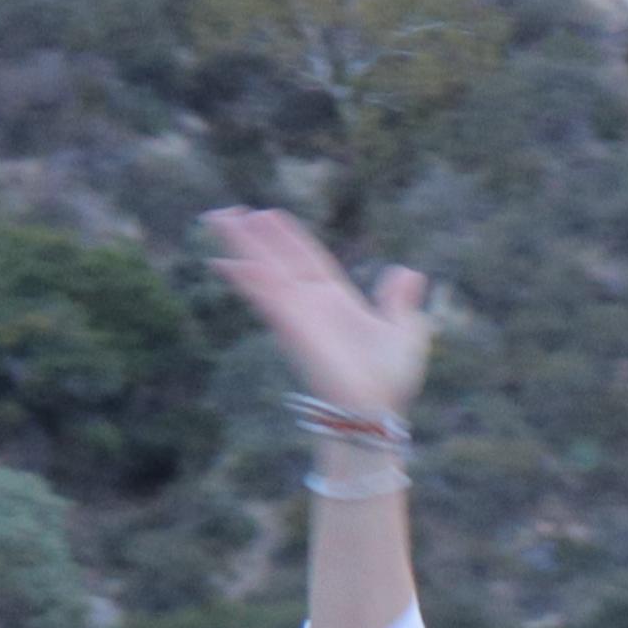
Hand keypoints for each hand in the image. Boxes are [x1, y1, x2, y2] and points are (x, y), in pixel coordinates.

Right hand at [201, 205, 433, 431]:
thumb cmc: (390, 384)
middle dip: (252, 237)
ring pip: (264, 273)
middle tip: (226, 212)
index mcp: (336, 302)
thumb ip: (400, 303)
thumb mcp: (406, 333)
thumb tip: (409, 273)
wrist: (376, 414)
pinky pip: (267, 296)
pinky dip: (247, 278)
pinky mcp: (292, 329)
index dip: (287, 238)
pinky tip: (227, 261)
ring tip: (218, 220)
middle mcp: (311, 306)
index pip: (307, 260)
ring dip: (241, 246)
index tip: (267, 215)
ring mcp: (298, 316)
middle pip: (276, 261)